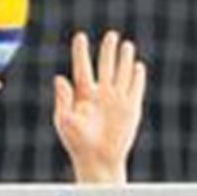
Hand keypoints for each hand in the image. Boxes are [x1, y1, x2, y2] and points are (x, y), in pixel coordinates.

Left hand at [53, 31, 146, 183]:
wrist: (98, 160)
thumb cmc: (77, 143)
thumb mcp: (65, 121)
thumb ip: (63, 99)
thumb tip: (59, 77)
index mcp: (82, 95)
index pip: (82, 67)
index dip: (81, 52)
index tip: (80, 36)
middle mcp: (100, 93)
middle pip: (104, 65)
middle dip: (108, 50)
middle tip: (111, 35)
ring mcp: (116, 99)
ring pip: (121, 72)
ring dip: (123, 58)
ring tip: (125, 44)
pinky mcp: (131, 107)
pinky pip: (135, 87)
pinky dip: (137, 76)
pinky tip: (137, 65)